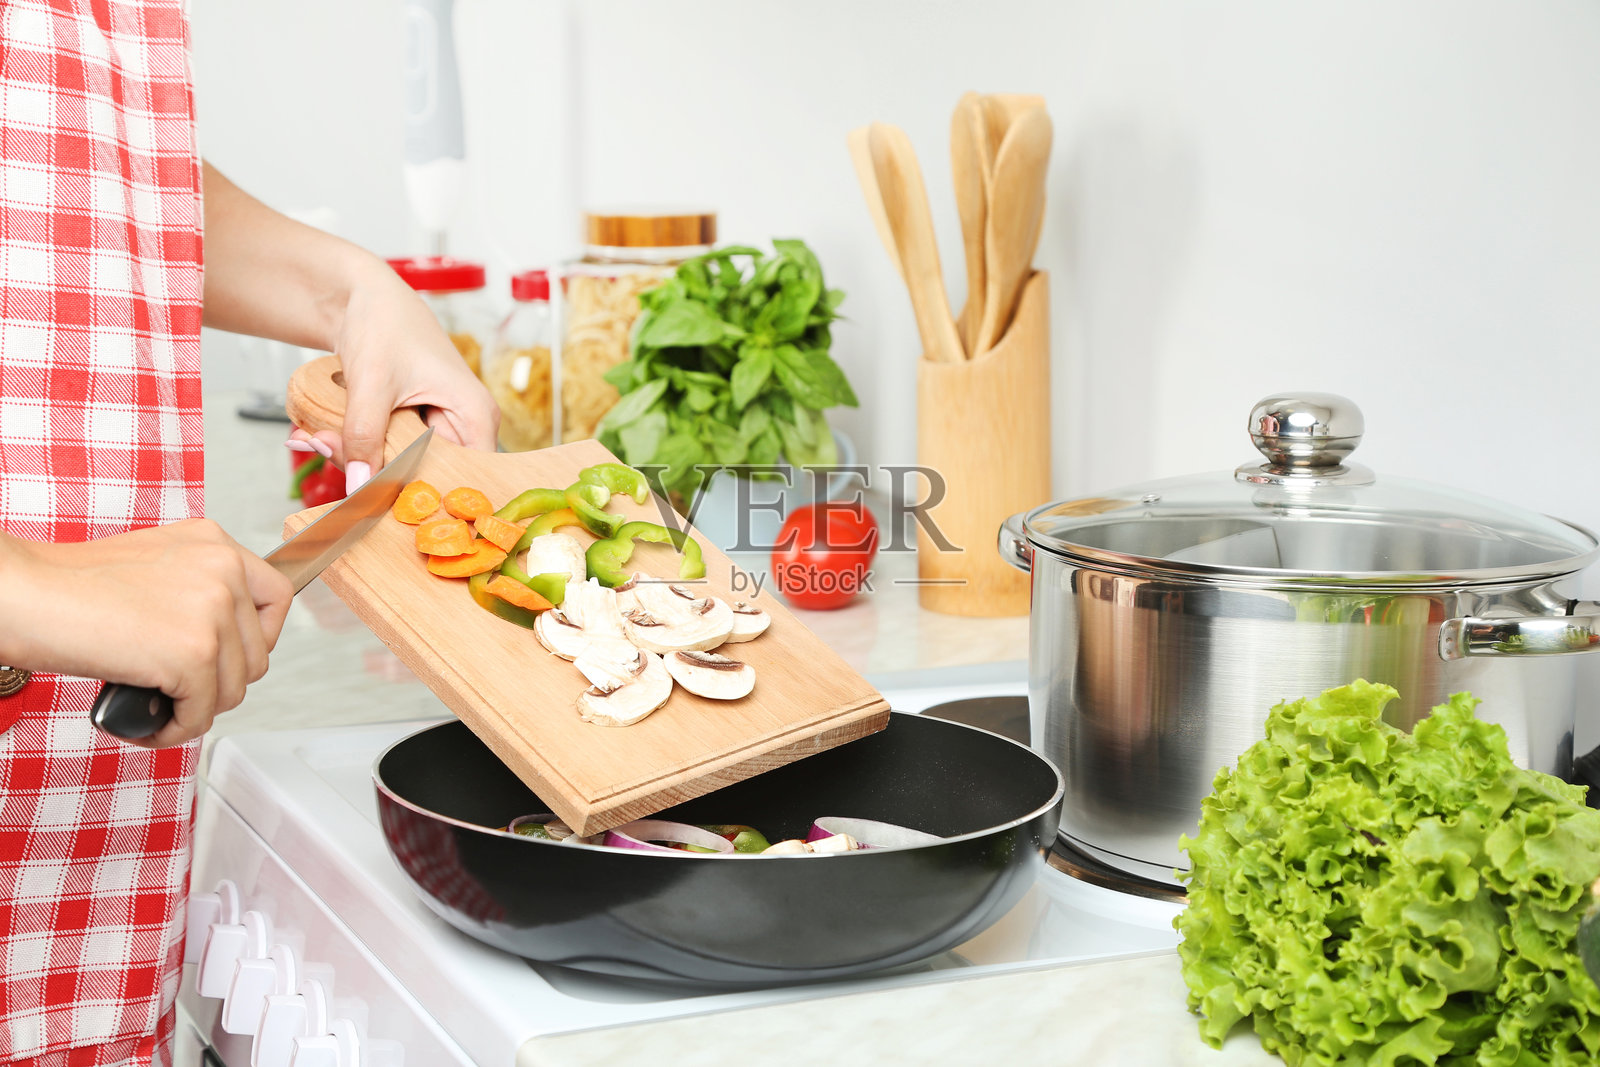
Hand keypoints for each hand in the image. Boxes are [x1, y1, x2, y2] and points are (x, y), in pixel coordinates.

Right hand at [2, 521, 293, 747]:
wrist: (25, 595)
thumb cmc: (69, 587)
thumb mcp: (155, 565)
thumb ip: (198, 589)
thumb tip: (225, 637)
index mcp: (215, 543)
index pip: (277, 597)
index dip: (260, 637)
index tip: (232, 656)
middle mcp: (224, 570)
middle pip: (258, 653)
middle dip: (221, 681)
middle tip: (182, 689)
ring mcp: (212, 612)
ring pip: (233, 689)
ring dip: (196, 708)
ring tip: (159, 706)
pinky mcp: (194, 655)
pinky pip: (202, 713)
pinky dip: (174, 729)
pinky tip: (145, 724)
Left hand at [195, 162, 497, 490]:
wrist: (357, 294)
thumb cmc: (383, 321)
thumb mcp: (373, 382)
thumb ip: (365, 435)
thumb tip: (360, 486)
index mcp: (475, 415)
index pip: (469, 476)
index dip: (434, 495)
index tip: (390, 504)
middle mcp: (462, 426)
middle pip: (429, 475)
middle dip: (380, 473)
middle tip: (335, 453)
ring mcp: (435, 427)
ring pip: (402, 467)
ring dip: (360, 459)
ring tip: (322, 437)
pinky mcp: (409, 426)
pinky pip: (386, 452)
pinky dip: (356, 447)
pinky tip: (325, 434)